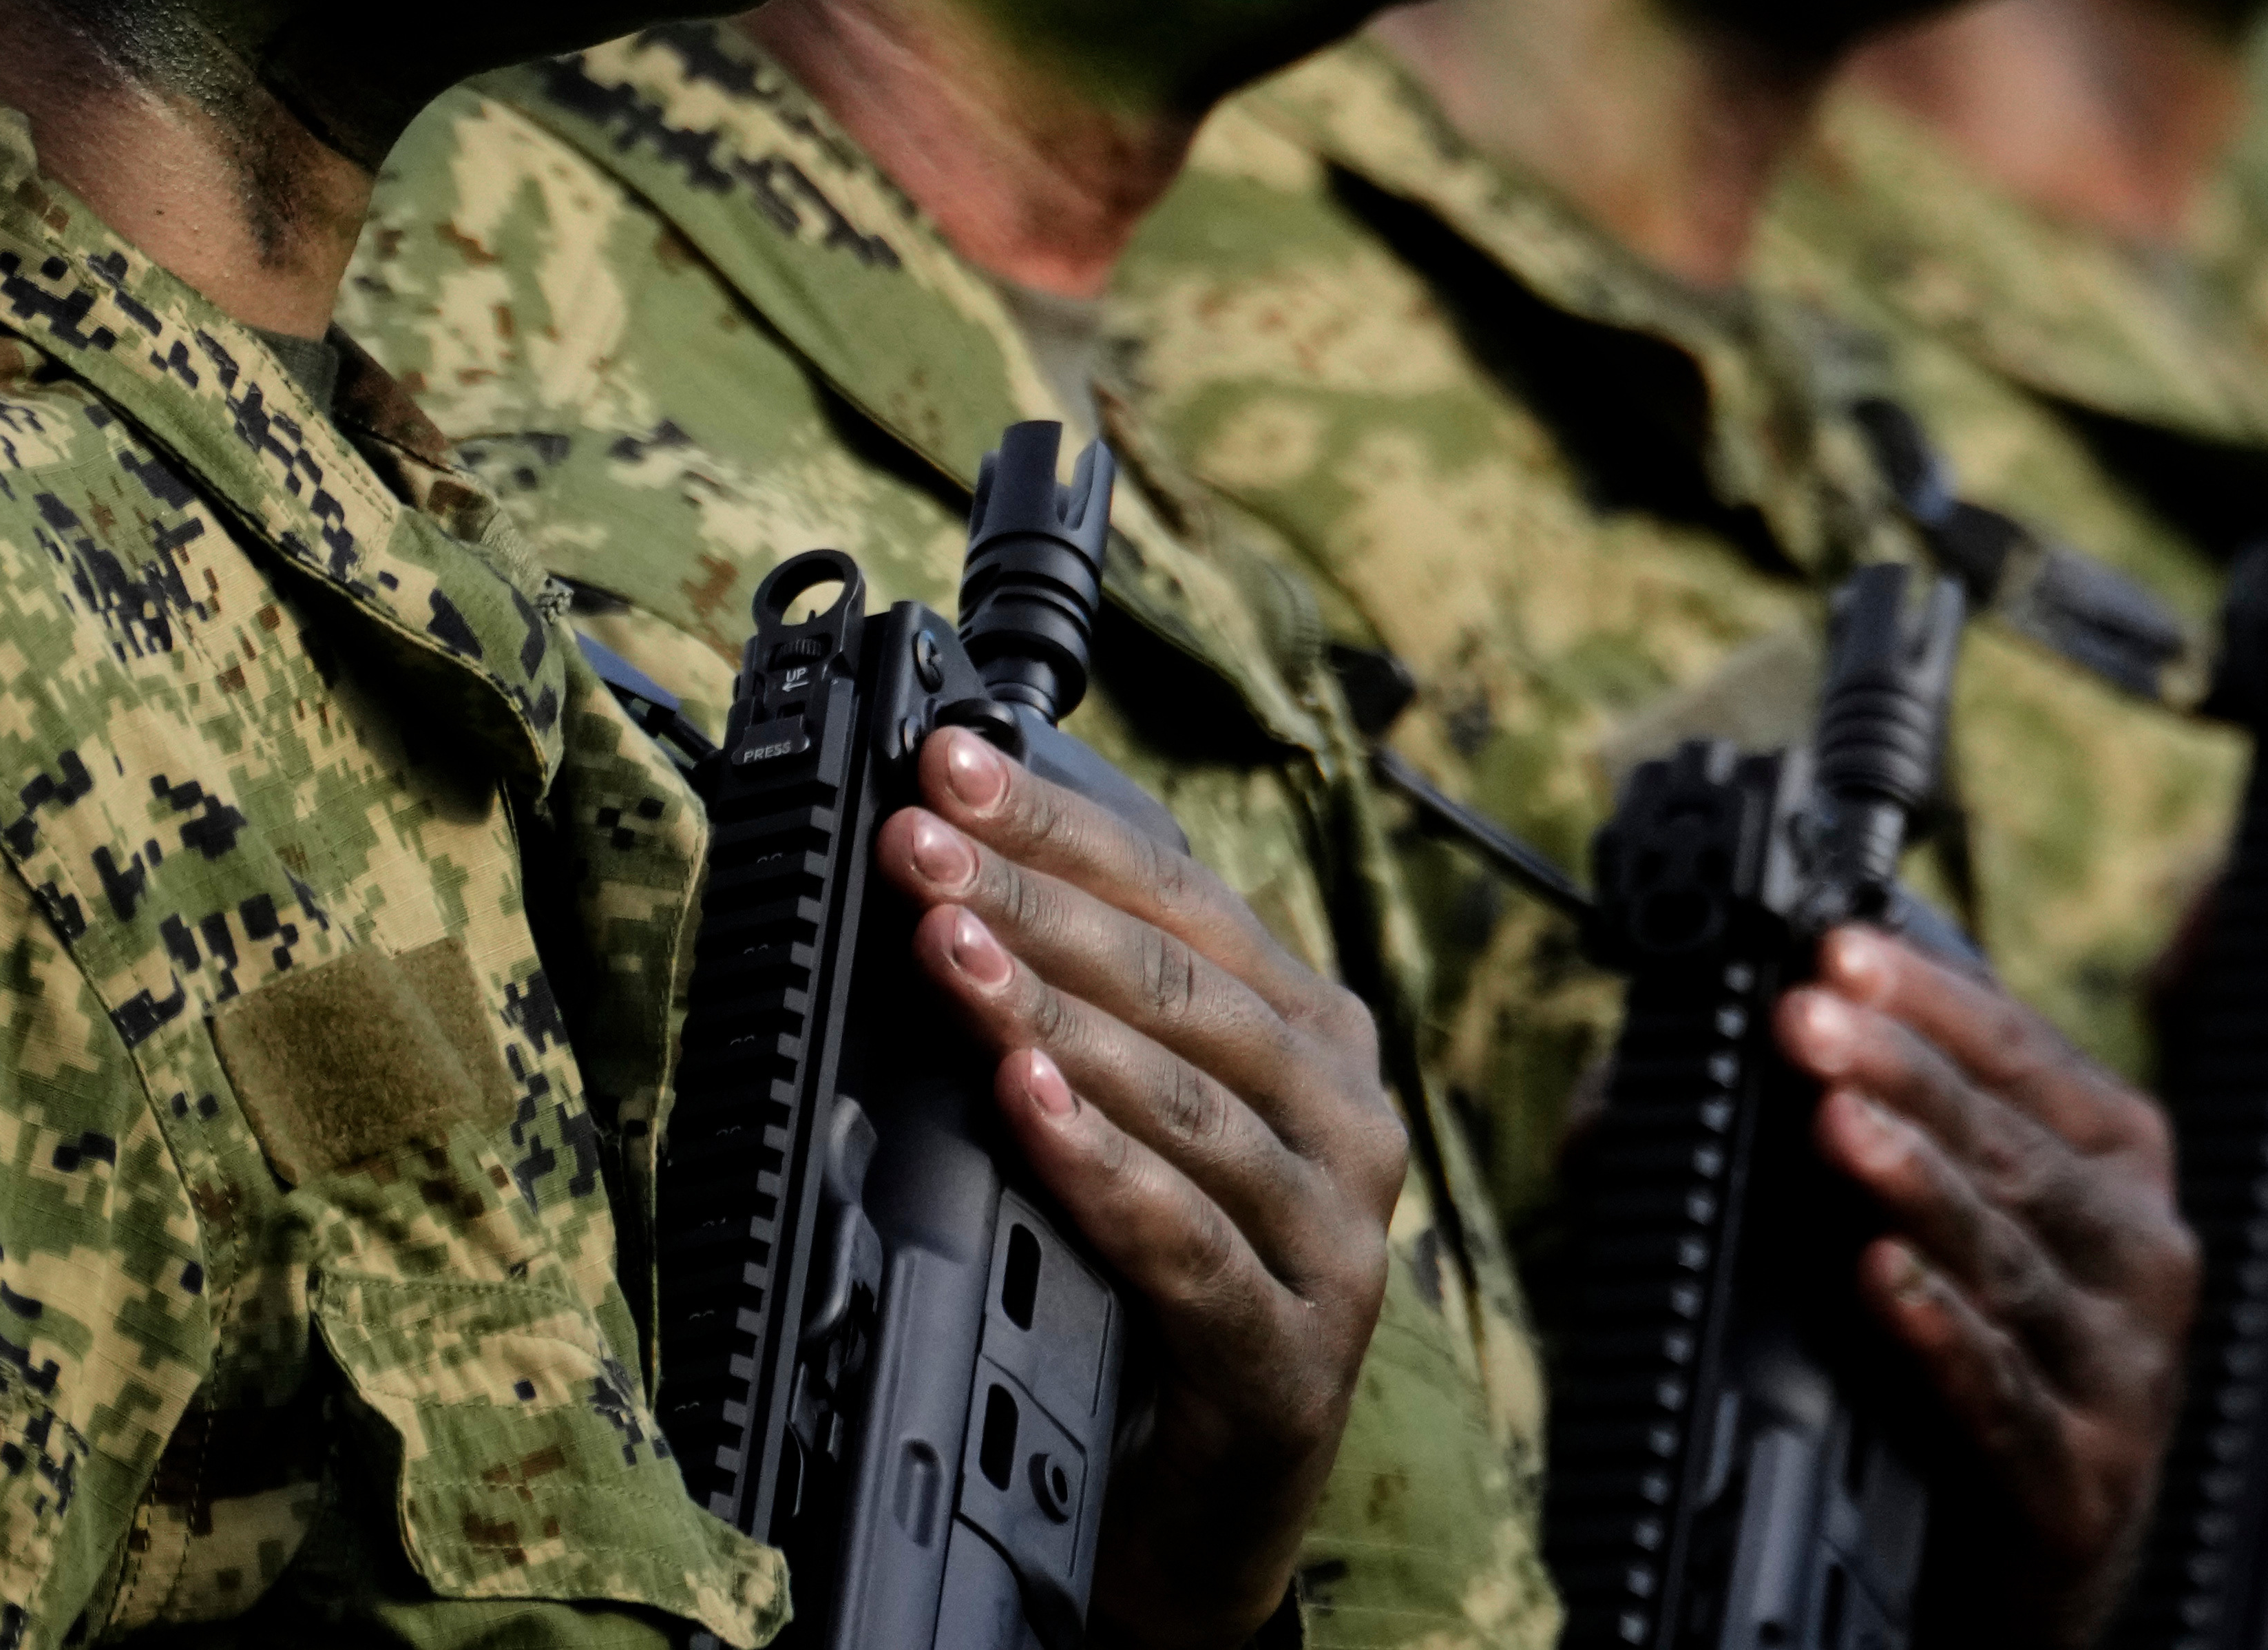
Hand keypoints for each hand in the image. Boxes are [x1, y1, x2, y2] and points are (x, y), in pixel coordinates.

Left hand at [879, 728, 1404, 1649]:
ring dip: (1051, 1015)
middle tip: (921, 843)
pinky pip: (1188, 1242)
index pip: (1182, 892)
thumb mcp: (1135, 1116)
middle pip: (1181, 981)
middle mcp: (1346, 1117)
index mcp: (1313, 1032)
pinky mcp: (1291, 1354)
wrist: (1206, 1502)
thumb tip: (962, 861)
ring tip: (950, 951)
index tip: (946, 766)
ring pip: (1184, 1099)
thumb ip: (1090, 1004)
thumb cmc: (1156, 1282)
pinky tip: (1025, 1110)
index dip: (1060, 824)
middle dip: (1035, 899)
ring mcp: (1333, 1239)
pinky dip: (1100, 1168)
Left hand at [1768, 922, 2195, 1628]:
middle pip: (2010, 1143)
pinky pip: (2003, 1395)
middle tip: (1803, 1018)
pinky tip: (1875, 1279)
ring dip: (1915, 1183)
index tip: (1834, 949)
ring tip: (1832, 1124)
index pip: (2019, 1050)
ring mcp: (2122, 1369)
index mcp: (2108, 1158)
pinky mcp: (2083, 1479)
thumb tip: (1646, 1073)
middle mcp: (2138, 1250)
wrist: (2008, 1562)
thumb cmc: (1947, 1359)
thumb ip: (1811, 1126)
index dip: (1927, 995)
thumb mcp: (1895, 1224)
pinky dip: (1938, 1333)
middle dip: (1901, 1069)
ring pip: (2008, 1258)